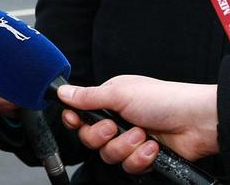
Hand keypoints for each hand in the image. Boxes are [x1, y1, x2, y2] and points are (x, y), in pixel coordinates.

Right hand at [57, 76, 218, 173]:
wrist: (197, 121)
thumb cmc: (163, 99)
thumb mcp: (119, 93)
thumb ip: (88, 96)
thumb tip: (62, 92)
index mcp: (109, 100)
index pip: (80, 114)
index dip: (75, 120)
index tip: (75, 121)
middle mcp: (117, 120)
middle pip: (90, 138)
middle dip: (102, 136)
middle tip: (114, 127)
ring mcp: (130, 139)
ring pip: (108, 154)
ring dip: (125, 146)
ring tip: (142, 135)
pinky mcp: (143, 156)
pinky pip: (128, 166)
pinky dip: (140, 157)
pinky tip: (153, 147)